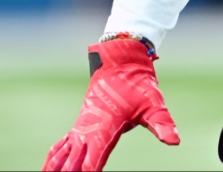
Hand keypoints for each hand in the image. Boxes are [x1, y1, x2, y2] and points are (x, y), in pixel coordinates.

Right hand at [43, 39, 179, 170]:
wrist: (120, 62)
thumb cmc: (138, 85)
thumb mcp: (153, 104)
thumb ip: (162, 124)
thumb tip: (174, 141)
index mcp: (105, 129)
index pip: (93, 160)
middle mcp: (88, 130)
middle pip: (74, 162)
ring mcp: (81, 127)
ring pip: (63, 154)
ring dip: (55, 168)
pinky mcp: (80, 124)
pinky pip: (62, 144)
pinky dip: (54, 158)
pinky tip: (49, 167)